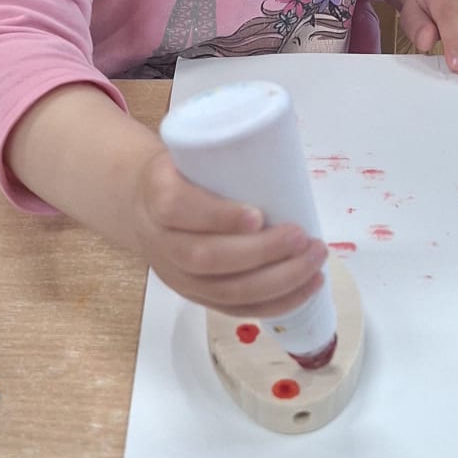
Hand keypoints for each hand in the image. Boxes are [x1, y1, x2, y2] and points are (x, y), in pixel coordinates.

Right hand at [132, 147, 328, 317]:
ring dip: (278, 281)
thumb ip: (226, 150)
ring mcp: (178, 275)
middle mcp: (161, 241)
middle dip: (262, 253)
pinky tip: (307, 288)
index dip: (219, 216)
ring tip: (316, 261)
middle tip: (303, 237)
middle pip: (206, 257)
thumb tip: (287, 147)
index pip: (178, 209)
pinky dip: (275, 304)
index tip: (260, 214)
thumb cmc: (183, 173)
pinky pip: (235, 310)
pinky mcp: (195, 296)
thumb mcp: (189, 152)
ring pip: (225, 291)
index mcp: (157, 194)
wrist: (142, 205)